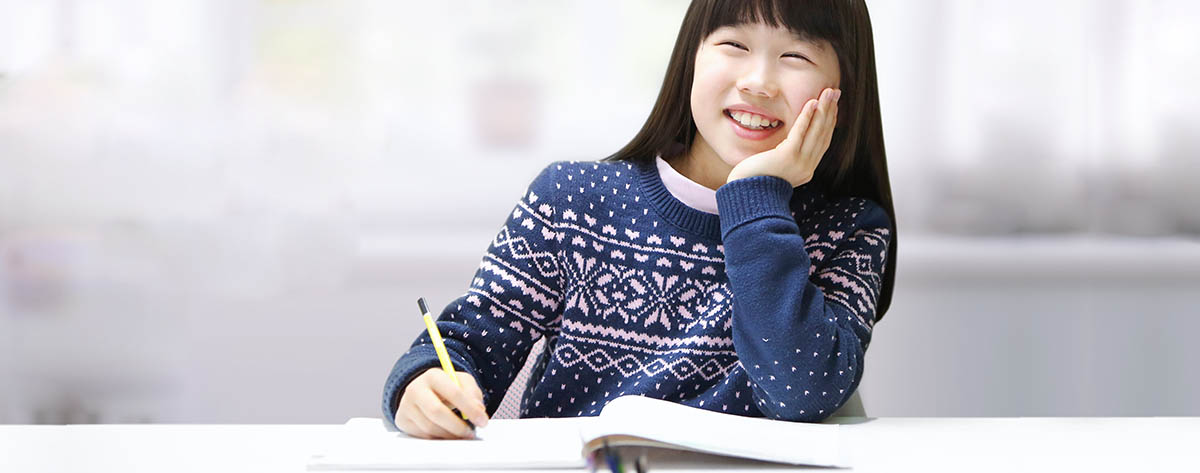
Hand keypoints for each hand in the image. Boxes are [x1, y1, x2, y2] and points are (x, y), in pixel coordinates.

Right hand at [395, 368, 488, 438]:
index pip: (453, 392)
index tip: (483, 420)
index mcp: (433, 375)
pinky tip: (447, 434)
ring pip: (430, 427)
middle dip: (458, 426)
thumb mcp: (462, 382)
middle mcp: (415, 389)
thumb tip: (478, 410)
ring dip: (449, 435)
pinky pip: (423, 436)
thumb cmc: (446, 387)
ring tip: (461, 434)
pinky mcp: (402, 421)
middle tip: (470, 433)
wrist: (422, 390)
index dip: (470, 409)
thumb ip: (473, 392)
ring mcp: (406, 406)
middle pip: (437, 412)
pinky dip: (438, 438)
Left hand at [726, 87, 840, 186]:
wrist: (746, 196)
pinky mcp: (787, 157)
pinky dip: (807, 117)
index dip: (829, 122)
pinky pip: (800, 133)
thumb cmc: (754, 181)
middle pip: (823, 134)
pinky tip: (812, 103)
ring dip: (824, 109)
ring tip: (829, 92)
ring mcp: (799, 163)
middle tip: (836, 92)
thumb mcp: (776, 168)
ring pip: (816, 131)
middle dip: (831, 111)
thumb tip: (789, 142)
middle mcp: (807, 167)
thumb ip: (786, 156)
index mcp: (806, 169)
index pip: (823, 142)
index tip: (833, 106)